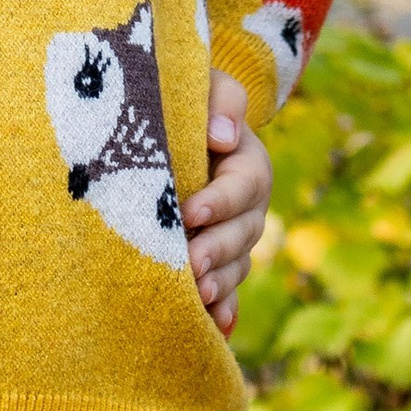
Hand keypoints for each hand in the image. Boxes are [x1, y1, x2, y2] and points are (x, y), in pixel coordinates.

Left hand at [184, 71, 270, 334]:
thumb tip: (223, 138)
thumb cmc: (181, 100)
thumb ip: (221, 99)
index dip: (219, 201)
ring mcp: (234, 238)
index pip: (243, 184)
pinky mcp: (217, 262)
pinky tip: (211, 326)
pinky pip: (226, 290)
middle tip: (190, 263)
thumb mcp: (201, 84)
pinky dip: (222, 310)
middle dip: (217, 250)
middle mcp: (248, 206)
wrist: (162, 128)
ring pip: (236, 265)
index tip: (189, 212)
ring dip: (219, 283)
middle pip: (243, 233)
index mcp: (247, 162)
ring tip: (195, 294)